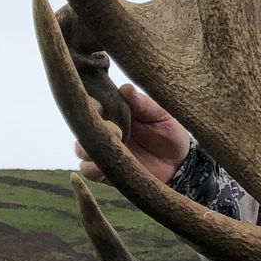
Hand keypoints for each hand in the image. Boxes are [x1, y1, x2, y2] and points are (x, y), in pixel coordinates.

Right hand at [75, 84, 192, 184]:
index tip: (104, 108)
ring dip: (89, 148)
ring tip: (114, 148)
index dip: (92, 104)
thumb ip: (144, 104)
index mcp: (114, 111)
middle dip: (91, 127)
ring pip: (80, 148)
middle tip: (118, 131)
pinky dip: (92, 168)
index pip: (91, 103)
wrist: (179, 164)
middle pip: (81, 125)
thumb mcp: (162, 115)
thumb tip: (126, 89)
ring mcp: (103, 150)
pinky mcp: (105, 171)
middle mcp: (104, 129)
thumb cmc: (170, 133)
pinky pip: (87, 170)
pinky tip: (106, 166)